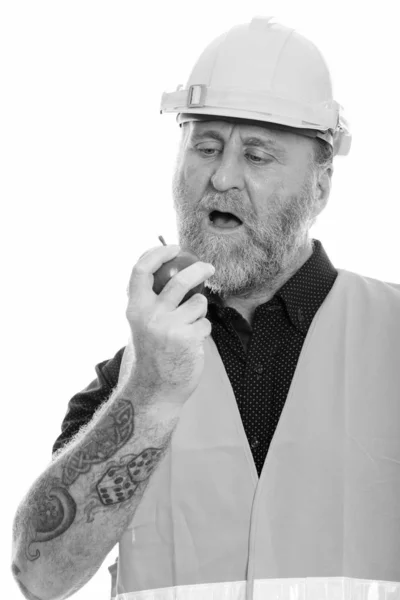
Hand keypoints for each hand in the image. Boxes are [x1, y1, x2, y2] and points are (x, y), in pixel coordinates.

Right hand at [125, 244, 214, 402]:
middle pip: (179, 280)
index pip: (141, 269)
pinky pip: (204, 322)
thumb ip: (151, 299)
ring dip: (200, 311)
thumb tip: (171, 267)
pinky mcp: (187, 338)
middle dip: (199, 269)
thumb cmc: (152, 353)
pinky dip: (202, 330)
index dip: (158, 253)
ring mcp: (168, 326)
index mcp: (135, 308)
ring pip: (198, 302)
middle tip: (208, 268)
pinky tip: (191, 344)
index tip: (175, 249)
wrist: (155, 389)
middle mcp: (149, 315)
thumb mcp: (142, 324)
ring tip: (189, 327)